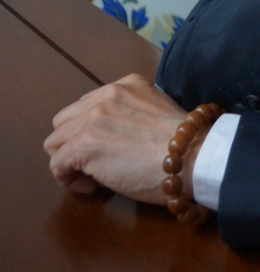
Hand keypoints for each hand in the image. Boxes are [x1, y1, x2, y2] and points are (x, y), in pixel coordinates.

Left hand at [44, 74, 204, 203]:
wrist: (192, 156)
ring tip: (92, 177)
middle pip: (65, 121)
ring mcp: (93, 119)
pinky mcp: (84, 145)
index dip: (92, 130)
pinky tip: (91, 187)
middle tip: (95, 163)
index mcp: (126, 85)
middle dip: (74, 144)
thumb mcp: (157, 109)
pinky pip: (57, 165)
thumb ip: (133, 111)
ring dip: (69, 161)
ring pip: (55, 142)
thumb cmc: (184, 143)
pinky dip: (68, 179)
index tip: (109, 148)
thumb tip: (117, 134)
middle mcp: (107, 95)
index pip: (87, 105)